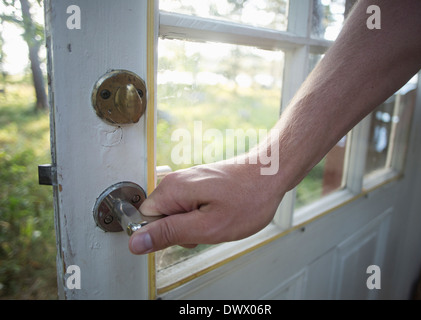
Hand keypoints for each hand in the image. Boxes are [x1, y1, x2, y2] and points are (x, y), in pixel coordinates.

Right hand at [128, 159, 284, 253]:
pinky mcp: (198, 183)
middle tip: (207, 228)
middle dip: (180, 230)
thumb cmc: (247, 199)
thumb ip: (169, 233)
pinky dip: (202, 215)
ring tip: (217, 219)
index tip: (187, 235)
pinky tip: (220, 212)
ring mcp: (187, 181)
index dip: (163, 234)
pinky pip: (189, 207)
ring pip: (176, 213)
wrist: (270, 174)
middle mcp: (175, 181)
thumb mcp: (208, 227)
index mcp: (172, 190)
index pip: (143, 220)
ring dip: (193, 224)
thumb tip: (136, 242)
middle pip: (160, 217)